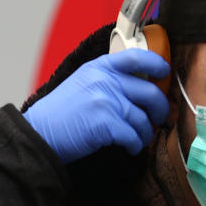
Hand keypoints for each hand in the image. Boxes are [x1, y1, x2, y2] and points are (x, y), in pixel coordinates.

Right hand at [23, 49, 169, 163]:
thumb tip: (139, 88)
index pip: (136, 57)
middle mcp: (105, 81)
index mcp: (99, 67)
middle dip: (160, 109)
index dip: (157, 63)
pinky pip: (133, 136)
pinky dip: (135, 145)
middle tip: (158, 118)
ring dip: (145, 133)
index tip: (164, 72)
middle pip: (150, 92)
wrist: (40, 132)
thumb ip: (108, 80)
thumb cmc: (61, 113)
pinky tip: (130, 148)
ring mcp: (106, 101)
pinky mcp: (106, 124)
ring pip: (143, 119)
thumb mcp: (82, 83)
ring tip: (139, 139)